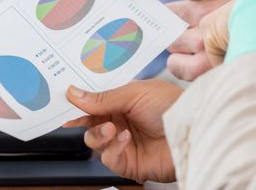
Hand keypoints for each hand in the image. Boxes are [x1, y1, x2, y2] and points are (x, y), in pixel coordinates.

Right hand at [64, 80, 181, 182]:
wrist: (194, 130)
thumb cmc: (172, 105)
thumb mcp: (135, 93)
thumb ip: (103, 97)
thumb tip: (74, 93)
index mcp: (122, 100)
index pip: (93, 101)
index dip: (78, 101)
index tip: (62, 100)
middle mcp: (120, 121)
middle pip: (88, 122)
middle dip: (82, 119)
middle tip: (76, 116)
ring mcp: (123, 142)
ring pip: (93, 140)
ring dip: (98, 134)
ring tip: (112, 128)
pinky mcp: (128, 162)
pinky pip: (107, 158)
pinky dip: (112, 148)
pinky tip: (125, 139)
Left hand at [116, 0, 251, 79]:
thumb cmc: (251, 6)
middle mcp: (214, 14)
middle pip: (168, 16)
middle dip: (155, 18)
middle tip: (143, 19)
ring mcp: (212, 42)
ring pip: (171, 40)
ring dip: (177, 40)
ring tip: (200, 41)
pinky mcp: (210, 67)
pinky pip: (175, 64)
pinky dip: (179, 62)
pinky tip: (194, 58)